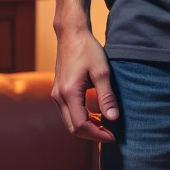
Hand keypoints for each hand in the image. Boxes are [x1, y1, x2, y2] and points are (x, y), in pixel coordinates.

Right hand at [51, 27, 119, 142]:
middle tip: (110, 134)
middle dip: (92, 134)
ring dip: (86, 127)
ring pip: (69, 122)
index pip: (80, 125)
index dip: (97, 134)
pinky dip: (81, 118)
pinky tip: (95, 115)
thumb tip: (112, 118)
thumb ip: (107, 97)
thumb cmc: (87, 49)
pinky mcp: (59, 91)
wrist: (71, 34)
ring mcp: (56, 94)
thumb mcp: (102, 72)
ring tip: (105, 126)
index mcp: (69, 93)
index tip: (112, 136)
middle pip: (73, 128)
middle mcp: (58, 96)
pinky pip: (68, 112)